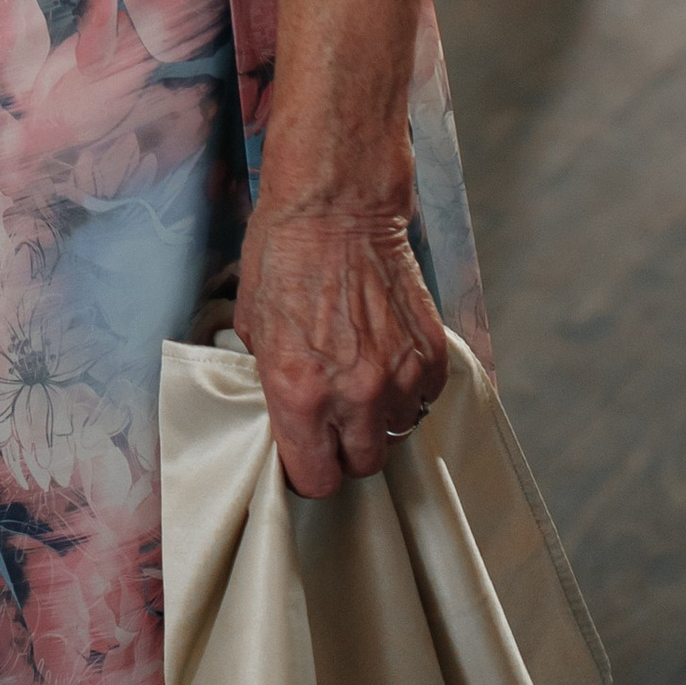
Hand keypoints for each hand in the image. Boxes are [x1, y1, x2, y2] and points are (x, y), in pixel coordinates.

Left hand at [235, 195, 449, 495]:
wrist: (337, 204)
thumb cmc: (285, 252)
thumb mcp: (254, 323)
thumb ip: (271, 377)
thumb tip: (283, 404)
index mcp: (299, 392)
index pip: (315, 479)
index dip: (310, 472)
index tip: (308, 457)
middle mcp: (353, 394)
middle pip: (362, 467)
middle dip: (346, 449)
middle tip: (335, 418)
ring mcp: (399, 376)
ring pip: (396, 434)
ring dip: (380, 419)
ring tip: (362, 381)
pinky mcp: (431, 354)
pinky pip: (425, 397)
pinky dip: (410, 387)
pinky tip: (388, 357)